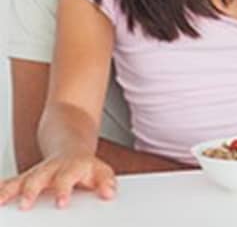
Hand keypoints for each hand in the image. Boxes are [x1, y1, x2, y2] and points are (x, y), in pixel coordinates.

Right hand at [0, 153, 116, 210]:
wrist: (71, 148)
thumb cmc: (86, 167)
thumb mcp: (101, 172)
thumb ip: (106, 183)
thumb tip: (109, 193)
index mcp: (71, 168)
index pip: (67, 178)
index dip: (63, 190)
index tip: (61, 204)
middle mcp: (51, 169)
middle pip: (38, 178)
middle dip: (30, 191)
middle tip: (25, 205)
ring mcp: (36, 172)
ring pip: (19, 180)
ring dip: (8, 191)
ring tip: (0, 201)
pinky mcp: (25, 178)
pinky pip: (10, 184)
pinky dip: (1, 189)